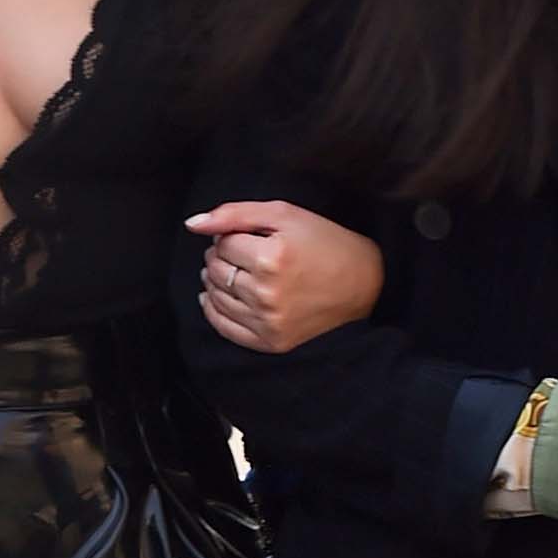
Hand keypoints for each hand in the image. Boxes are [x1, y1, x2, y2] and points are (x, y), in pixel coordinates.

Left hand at [187, 199, 384, 352]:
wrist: (365, 284)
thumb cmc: (327, 243)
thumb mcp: (285, 215)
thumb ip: (234, 214)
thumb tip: (192, 224)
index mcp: (272, 258)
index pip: (222, 244)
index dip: (229, 236)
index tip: (245, 236)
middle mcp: (267, 294)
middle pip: (216, 270)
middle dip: (220, 257)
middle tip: (240, 252)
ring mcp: (268, 322)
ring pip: (215, 297)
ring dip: (215, 281)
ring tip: (232, 271)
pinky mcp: (270, 342)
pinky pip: (224, 327)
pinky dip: (213, 309)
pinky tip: (215, 297)